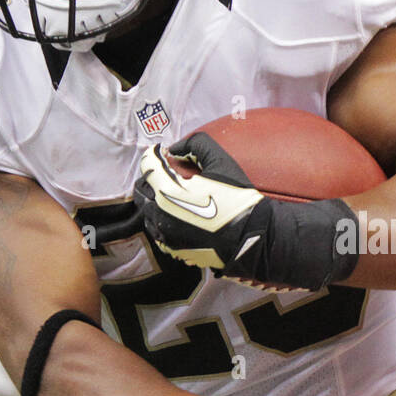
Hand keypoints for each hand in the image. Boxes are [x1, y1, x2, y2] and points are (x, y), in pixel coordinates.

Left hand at [136, 133, 357, 291]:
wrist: (253, 238)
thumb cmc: (238, 199)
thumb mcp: (223, 162)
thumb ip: (196, 145)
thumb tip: (175, 149)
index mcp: (168, 191)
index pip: (148, 167)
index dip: (152, 155)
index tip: (160, 151)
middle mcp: (161, 214)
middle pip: (141, 189)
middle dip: (151, 177)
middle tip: (165, 171)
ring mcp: (166, 235)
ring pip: (147, 212)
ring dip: (154, 198)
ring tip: (171, 192)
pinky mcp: (174, 249)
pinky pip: (158, 231)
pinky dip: (161, 219)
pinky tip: (177, 213)